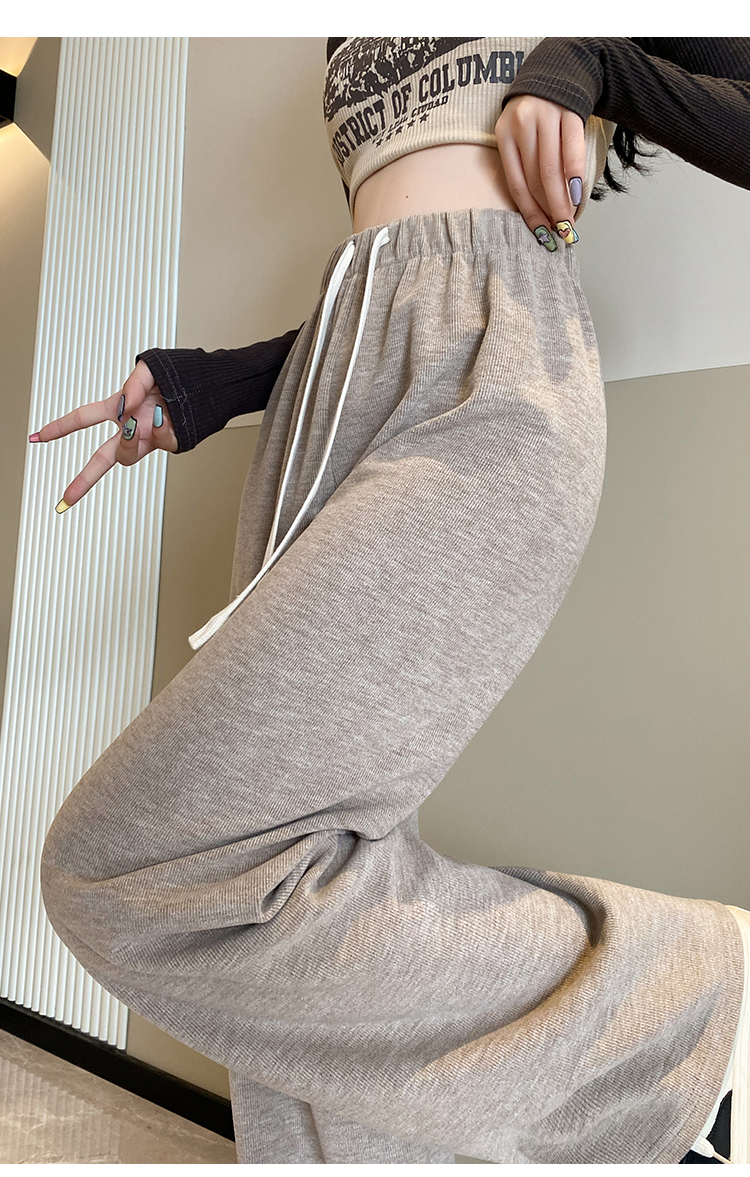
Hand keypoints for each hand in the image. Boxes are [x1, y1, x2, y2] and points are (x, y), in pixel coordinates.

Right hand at [30, 359, 178, 509]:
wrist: (211, 384)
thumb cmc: (179, 376)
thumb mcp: (150, 369)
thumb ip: (132, 385)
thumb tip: (124, 408)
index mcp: (119, 408)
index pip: (83, 418)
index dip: (60, 427)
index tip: (38, 437)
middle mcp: (131, 428)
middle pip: (101, 458)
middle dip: (83, 478)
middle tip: (67, 497)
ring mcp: (149, 439)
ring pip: (126, 454)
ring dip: (125, 439)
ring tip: (137, 421)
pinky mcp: (169, 444)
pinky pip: (157, 442)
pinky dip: (158, 427)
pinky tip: (164, 415)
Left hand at [495, 95, 585, 243]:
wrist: (559, 69)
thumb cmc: (538, 115)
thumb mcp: (520, 134)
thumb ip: (524, 165)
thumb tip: (539, 212)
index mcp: (505, 136)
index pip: (517, 185)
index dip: (530, 213)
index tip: (542, 234)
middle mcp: (522, 125)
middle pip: (535, 180)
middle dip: (549, 211)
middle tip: (560, 232)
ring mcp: (546, 117)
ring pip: (552, 170)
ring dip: (562, 201)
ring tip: (569, 221)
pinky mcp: (569, 112)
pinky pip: (572, 150)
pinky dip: (575, 175)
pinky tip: (578, 195)